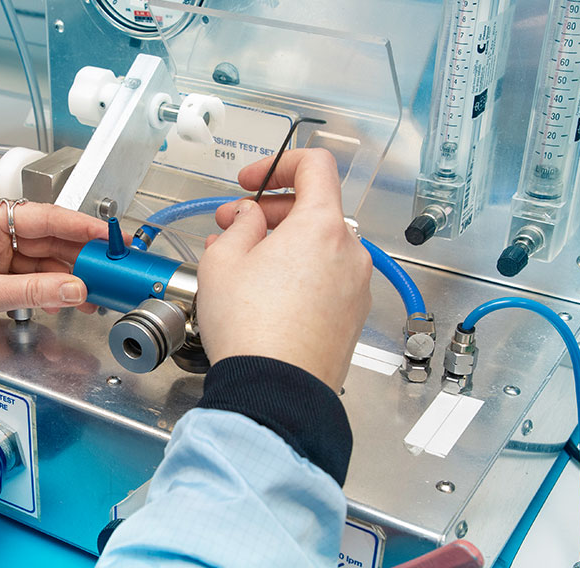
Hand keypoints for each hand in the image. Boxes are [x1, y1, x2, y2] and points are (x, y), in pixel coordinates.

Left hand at [0, 200, 107, 351]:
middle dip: (81, 257)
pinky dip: (50, 291)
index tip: (111, 238)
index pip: (45, 217)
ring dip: (69, 278)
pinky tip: (70, 300)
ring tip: (97, 293)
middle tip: (112, 272)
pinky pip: (29, 281)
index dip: (82, 227)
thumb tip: (75, 289)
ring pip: (42, 263)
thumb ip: (32, 292)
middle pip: (48, 240)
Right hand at [197, 149, 371, 390]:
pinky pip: (326, 278)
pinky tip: (265, 292)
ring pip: (320, 246)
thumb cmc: (252, 329)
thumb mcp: (223, 262)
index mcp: (321, 226)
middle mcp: (349, 252)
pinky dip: (299, 273)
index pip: (315, 166)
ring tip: (243, 264)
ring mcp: (355, 286)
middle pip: (316, 208)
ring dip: (283, 244)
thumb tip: (249, 218)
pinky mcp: (351, 316)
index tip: (251, 181)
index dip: (278, 164)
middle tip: (234, 225)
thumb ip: (239, 225)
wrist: (276, 390)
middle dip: (271, 210)